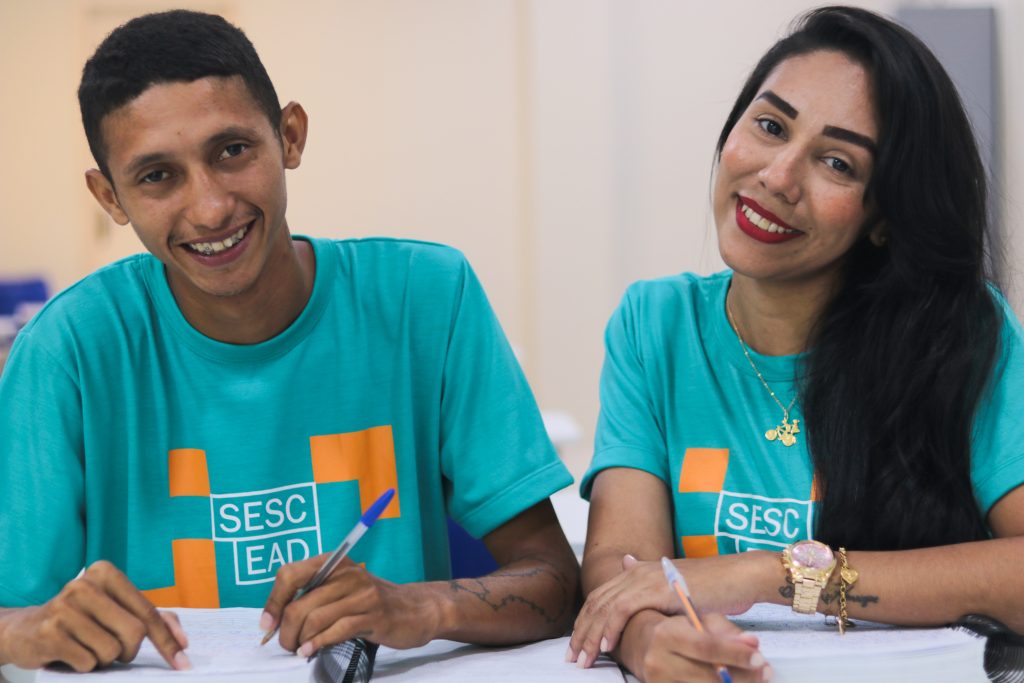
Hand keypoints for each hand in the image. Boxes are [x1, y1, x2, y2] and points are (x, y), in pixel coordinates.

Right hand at [0, 561, 188, 671]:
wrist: (24, 629)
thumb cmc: (80, 618)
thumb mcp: (113, 608)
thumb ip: (148, 616)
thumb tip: (182, 639)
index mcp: (106, 572)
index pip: (148, 611)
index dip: (167, 640)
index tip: (182, 660)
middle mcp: (84, 584)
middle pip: (134, 632)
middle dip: (130, 651)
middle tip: (115, 651)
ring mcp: (64, 607)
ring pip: (111, 650)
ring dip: (104, 659)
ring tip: (87, 647)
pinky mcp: (49, 632)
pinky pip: (87, 663)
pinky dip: (85, 666)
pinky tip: (70, 653)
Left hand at [261, 553, 440, 654]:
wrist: (416, 609)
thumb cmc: (370, 602)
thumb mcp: (341, 588)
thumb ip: (313, 596)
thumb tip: (276, 618)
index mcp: (334, 562)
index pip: (290, 574)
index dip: (274, 601)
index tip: (268, 624)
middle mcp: (347, 573)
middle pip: (300, 604)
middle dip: (285, 631)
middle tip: (286, 644)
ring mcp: (362, 594)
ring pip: (314, 619)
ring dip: (300, 640)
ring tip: (299, 649)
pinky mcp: (374, 615)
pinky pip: (336, 631)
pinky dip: (317, 644)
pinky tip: (311, 650)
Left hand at [570, 552, 772, 666]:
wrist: (738, 578)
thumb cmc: (713, 589)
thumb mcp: (674, 589)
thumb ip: (648, 584)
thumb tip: (626, 563)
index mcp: (638, 571)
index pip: (600, 597)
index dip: (585, 621)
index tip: (576, 646)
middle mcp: (637, 571)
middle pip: (596, 602)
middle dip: (581, 631)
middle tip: (573, 658)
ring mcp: (645, 578)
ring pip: (605, 607)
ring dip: (591, 634)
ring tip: (584, 658)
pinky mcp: (657, 589)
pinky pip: (624, 609)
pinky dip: (611, 627)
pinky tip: (605, 646)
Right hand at [639, 613, 769, 682]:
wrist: (642, 646)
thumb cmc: (678, 630)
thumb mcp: (699, 620)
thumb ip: (728, 631)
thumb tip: (754, 644)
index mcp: (667, 634)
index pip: (706, 647)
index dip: (735, 654)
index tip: (760, 658)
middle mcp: (658, 661)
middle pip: (709, 677)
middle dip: (744, 677)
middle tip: (766, 672)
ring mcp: (658, 682)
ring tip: (755, 680)